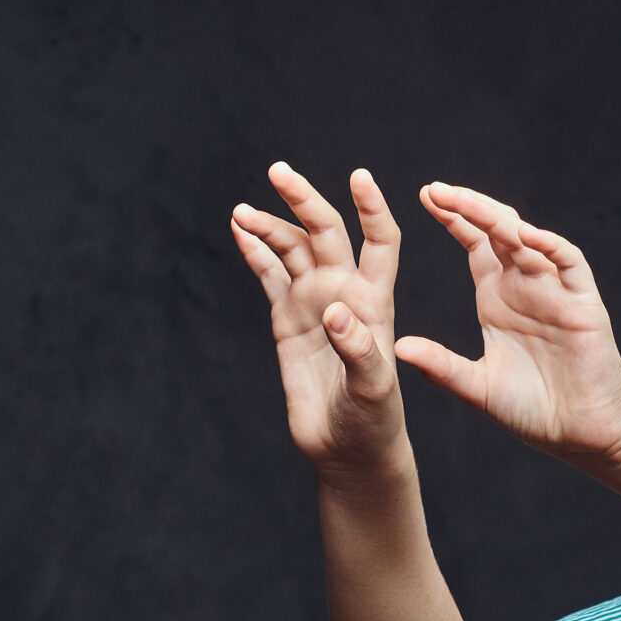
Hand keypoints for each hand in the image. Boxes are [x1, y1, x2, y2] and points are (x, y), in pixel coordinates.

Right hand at [230, 163, 404, 477]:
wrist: (348, 449)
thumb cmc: (373, 420)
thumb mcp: (373, 389)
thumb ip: (359, 350)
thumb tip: (336, 312)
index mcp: (375, 302)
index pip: (380, 241)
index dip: (372, 208)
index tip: (360, 176)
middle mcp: (345, 293)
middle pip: (325, 232)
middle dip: (304, 200)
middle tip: (278, 171)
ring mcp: (314, 304)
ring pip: (291, 250)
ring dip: (269, 226)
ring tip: (242, 212)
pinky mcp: (288, 320)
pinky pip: (270, 275)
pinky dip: (255, 251)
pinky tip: (240, 229)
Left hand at [397, 184, 620, 470]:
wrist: (581, 437)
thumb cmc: (533, 412)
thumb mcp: (477, 387)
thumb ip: (441, 367)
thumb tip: (398, 346)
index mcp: (497, 297)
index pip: (474, 244)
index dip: (453, 219)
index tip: (424, 196)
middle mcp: (525, 286)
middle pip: (497, 232)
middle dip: (469, 208)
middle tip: (438, 190)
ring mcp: (556, 292)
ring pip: (529, 239)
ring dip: (500, 220)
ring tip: (470, 205)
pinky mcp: (584, 305)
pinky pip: (570, 264)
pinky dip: (551, 246)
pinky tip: (526, 235)